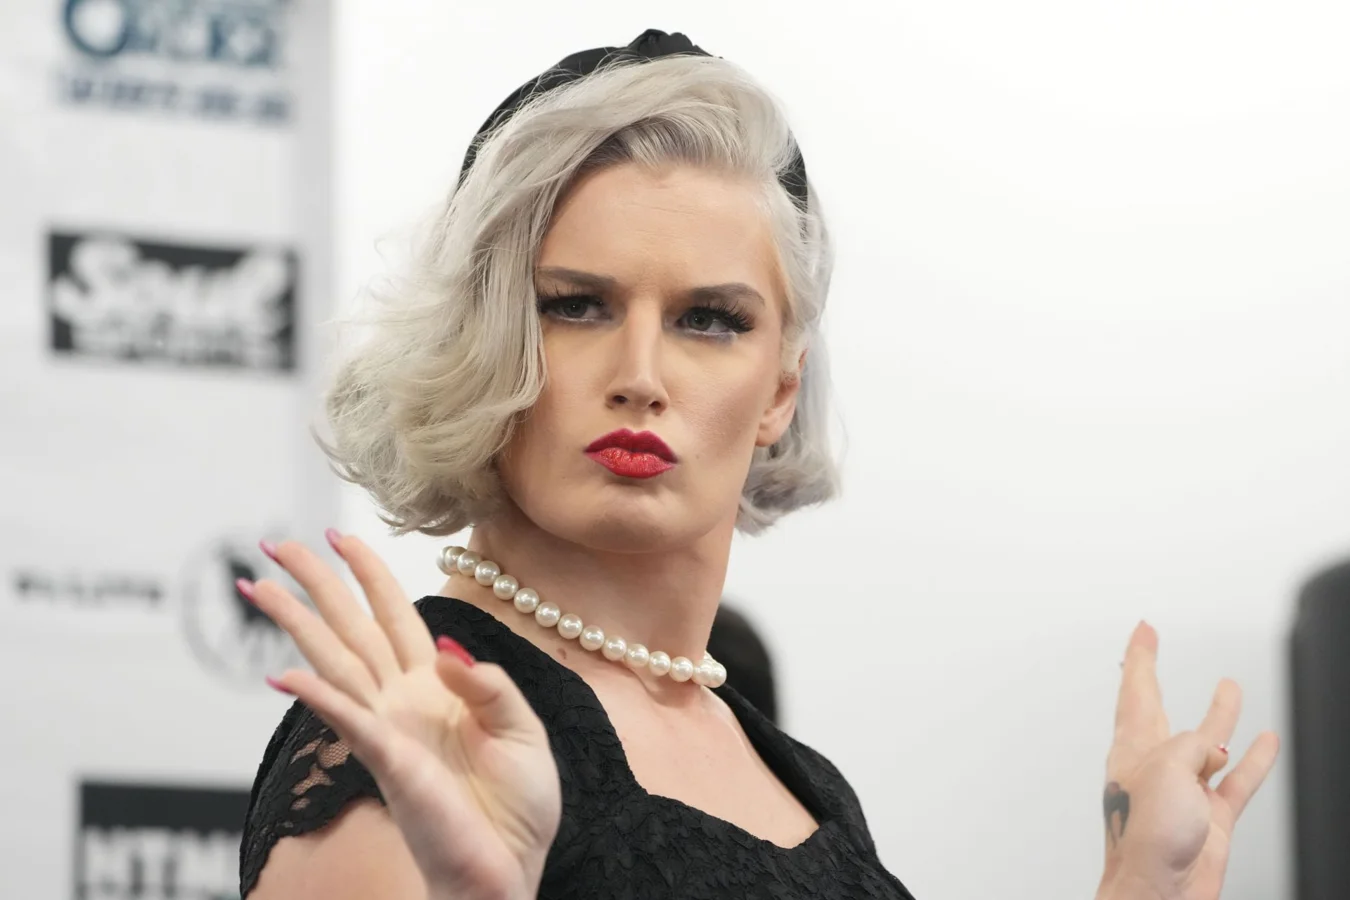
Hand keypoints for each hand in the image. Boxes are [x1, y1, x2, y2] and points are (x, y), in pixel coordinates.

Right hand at [245, 531, 561, 899]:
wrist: (508, 871)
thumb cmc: (516, 809)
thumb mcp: (524, 730)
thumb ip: (489, 684)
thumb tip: (444, 649)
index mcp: (435, 688)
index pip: (394, 616)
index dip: (369, 574)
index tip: (339, 536)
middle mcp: (402, 702)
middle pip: (349, 628)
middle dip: (313, 584)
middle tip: (273, 544)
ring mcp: (389, 730)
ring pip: (335, 662)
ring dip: (296, 624)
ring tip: (256, 587)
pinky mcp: (390, 763)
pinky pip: (351, 721)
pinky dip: (318, 698)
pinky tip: (283, 676)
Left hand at [1098, 622, 1279, 899]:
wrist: (1158, 893)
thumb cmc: (1145, 839)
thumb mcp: (1166, 770)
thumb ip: (1189, 746)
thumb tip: (1211, 749)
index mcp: (1133, 748)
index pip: (1135, 689)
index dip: (1139, 657)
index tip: (1142, 629)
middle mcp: (1154, 765)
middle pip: (1159, 706)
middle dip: (1153, 671)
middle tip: (1150, 641)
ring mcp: (1182, 790)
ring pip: (1207, 741)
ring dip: (1220, 714)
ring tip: (1230, 686)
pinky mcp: (1208, 817)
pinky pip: (1236, 780)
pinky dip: (1254, 760)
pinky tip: (1265, 741)